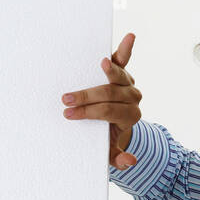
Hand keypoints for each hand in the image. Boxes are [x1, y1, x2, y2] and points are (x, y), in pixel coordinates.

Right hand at [61, 32, 141, 167]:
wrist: (112, 125)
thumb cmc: (107, 137)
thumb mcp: (111, 152)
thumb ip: (119, 160)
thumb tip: (131, 162)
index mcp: (130, 116)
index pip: (108, 112)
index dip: (89, 113)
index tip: (69, 114)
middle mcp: (132, 99)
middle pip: (110, 95)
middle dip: (87, 97)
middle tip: (66, 100)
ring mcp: (128, 83)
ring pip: (119, 77)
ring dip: (109, 71)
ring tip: (101, 64)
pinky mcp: (122, 71)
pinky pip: (124, 59)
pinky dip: (127, 49)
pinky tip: (130, 37)